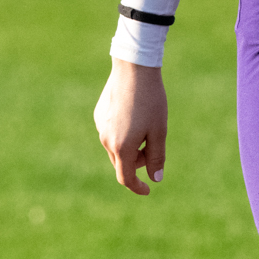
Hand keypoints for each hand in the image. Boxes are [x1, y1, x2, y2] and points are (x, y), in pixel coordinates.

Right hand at [94, 57, 167, 194]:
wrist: (134, 68)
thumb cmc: (151, 100)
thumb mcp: (159, 131)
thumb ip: (156, 157)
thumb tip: (155, 178)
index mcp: (121, 148)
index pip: (126, 178)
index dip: (137, 187)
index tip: (148, 190)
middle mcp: (106, 140)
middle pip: (122, 163)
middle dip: (138, 162)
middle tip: (154, 145)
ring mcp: (100, 126)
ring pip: (116, 147)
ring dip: (131, 146)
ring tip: (147, 125)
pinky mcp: (99, 114)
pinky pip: (111, 132)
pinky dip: (123, 133)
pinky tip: (135, 114)